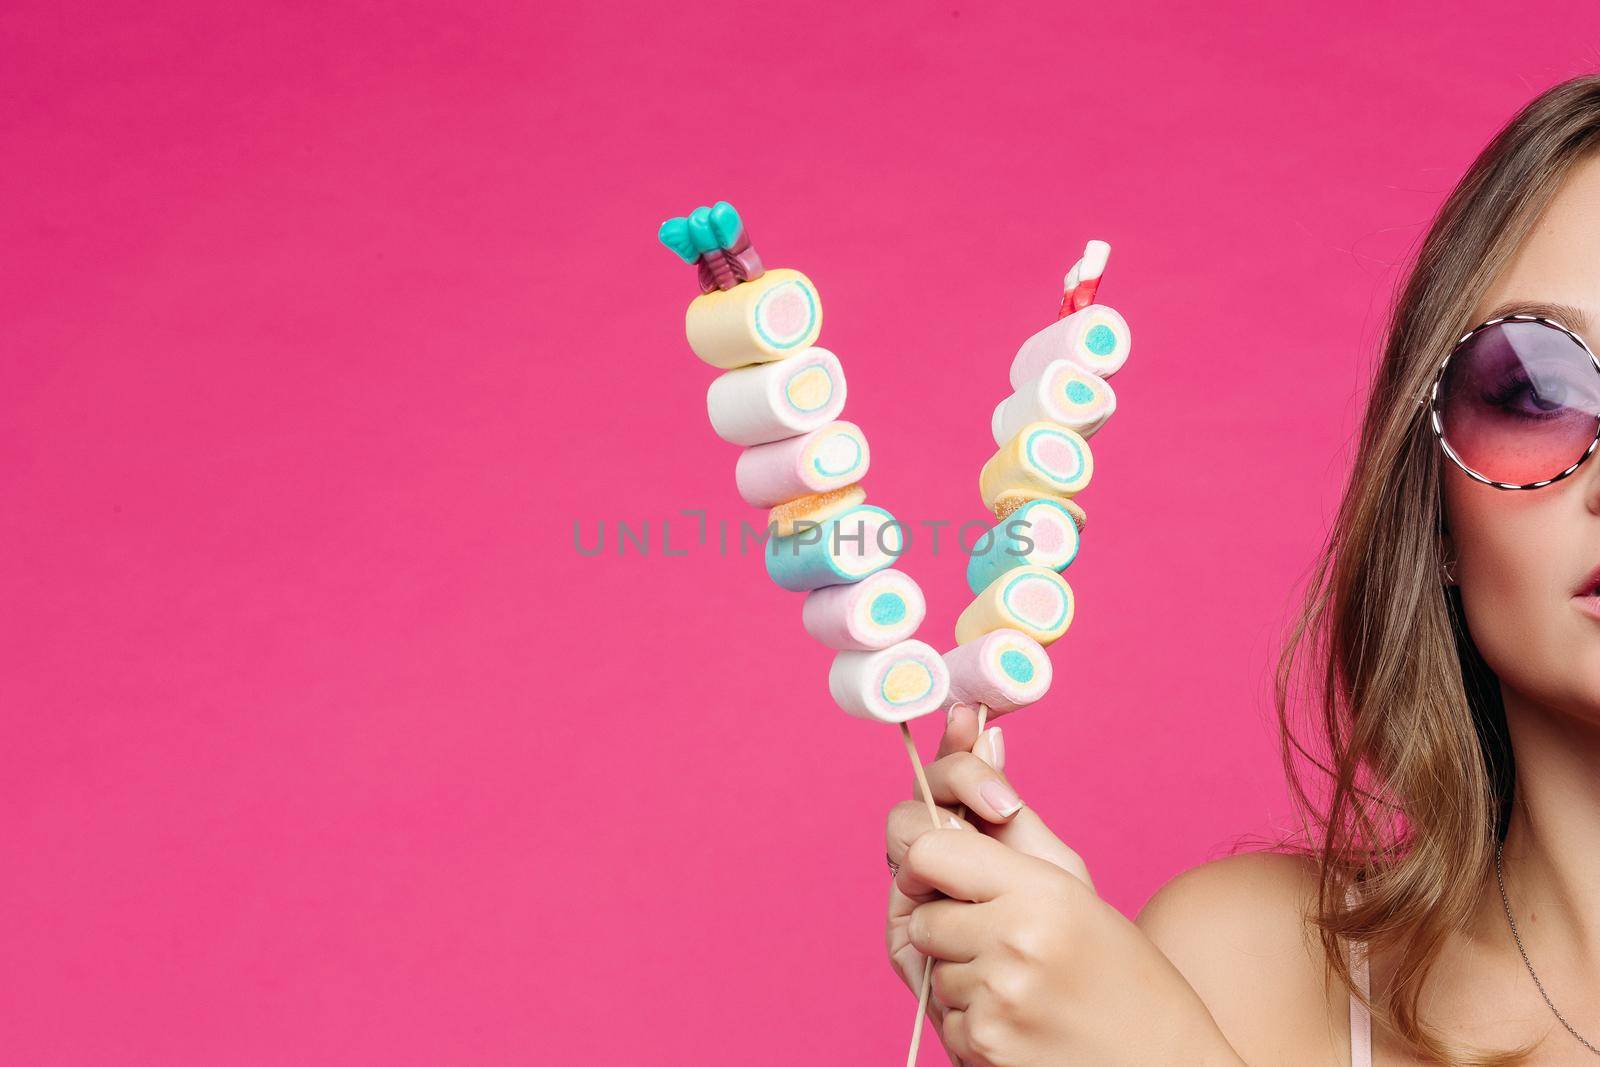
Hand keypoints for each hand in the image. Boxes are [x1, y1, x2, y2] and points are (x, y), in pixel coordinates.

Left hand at [886, 708, 1242, 1065]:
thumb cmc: (1120, 971)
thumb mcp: (1074, 886)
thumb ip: (1013, 817)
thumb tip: (979, 733)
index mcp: (1042, 892)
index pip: (930, 848)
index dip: (929, 858)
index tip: (947, 872)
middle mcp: (1016, 943)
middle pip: (922, 913)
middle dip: (949, 925)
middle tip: (1001, 940)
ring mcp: (997, 1002)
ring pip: (931, 967)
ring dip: (961, 975)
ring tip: (1024, 985)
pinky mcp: (984, 1049)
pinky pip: (942, 1016)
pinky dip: (969, 1019)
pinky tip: (1021, 1022)